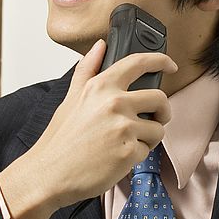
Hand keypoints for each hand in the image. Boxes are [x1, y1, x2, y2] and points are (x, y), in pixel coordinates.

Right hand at [0, 39, 177, 218]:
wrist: (50, 173)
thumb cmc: (60, 139)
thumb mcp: (71, 98)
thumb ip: (87, 69)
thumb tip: (99, 46)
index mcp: (100, 86)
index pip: (138, 63)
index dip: (160, 61)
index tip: (169, 65)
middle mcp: (114, 103)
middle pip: (160, 99)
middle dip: (161, 111)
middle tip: (153, 120)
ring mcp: (123, 127)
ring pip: (158, 129)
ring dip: (147, 138)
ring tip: (123, 143)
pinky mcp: (129, 152)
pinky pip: (148, 151)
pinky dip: (136, 156)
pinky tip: (116, 158)